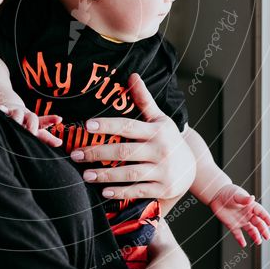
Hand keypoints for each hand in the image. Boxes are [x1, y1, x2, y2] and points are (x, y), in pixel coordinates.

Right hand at [0, 104, 62, 146]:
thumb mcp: (37, 131)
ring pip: (18, 114)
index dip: (51, 120)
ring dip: (17, 119)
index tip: (59, 119)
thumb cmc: (27, 124)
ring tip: (16, 124)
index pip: (44, 122)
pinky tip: (0, 109)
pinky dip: (2, 110)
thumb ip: (47, 138)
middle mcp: (27, 116)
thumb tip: (60, 142)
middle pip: (32, 118)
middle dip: (32, 126)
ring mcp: (16, 113)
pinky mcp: (5, 111)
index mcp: (35, 123)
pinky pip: (3, 110)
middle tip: (32, 133)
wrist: (12, 108)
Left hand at [68, 73, 195, 200]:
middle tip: (76, 154)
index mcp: (157, 130)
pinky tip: (104, 192)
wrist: (193, 168)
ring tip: (85, 174)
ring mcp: (163, 171)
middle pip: (125, 151)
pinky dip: (121, 192)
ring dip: (106, 175)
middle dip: (98, 152)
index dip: (108, 125)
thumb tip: (132, 75)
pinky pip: (139, 191)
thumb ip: (144, 100)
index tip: (87, 125)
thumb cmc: (169, 139)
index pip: (129, 126)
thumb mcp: (160, 119)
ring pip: (130, 173)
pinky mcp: (163, 188)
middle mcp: (161, 149)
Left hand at [209, 184, 269, 246]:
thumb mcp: (236, 194)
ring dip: (255, 236)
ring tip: (258, 242)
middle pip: (257, 223)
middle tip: (268, 237)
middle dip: (263, 230)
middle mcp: (247, 214)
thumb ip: (244, 199)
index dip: (266, 218)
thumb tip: (252, 198)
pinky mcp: (232, 225)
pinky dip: (240, 240)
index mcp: (251, 206)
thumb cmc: (228, 192)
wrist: (216, 195)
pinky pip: (238, 234)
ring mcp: (241, 221)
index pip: (261, 213)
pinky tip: (243, 244)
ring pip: (250, 230)